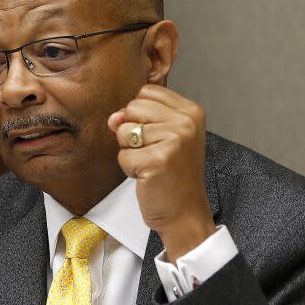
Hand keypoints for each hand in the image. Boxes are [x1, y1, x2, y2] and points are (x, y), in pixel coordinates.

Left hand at [108, 84, 214, 261]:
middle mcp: (186, 122)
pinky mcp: (158, 160)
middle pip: (132, 107)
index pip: (146, 91)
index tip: (156, 136)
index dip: (140, 114)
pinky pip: (123, 156)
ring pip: (124, 131)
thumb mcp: (163, 138)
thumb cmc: (174, 175)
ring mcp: (174, 140)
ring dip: (130, 152)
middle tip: (153, 153)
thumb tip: (114, 117)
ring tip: (150, 164)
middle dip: (133, 132)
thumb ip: (138, 119)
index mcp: (191, 111)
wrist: (186, 213)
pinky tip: (148, 177)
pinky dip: (129, 170)